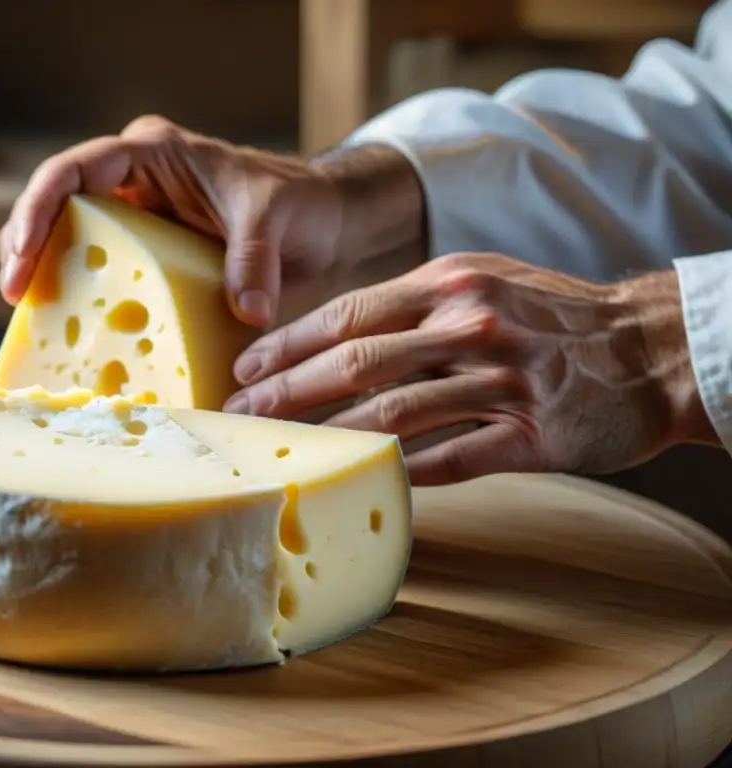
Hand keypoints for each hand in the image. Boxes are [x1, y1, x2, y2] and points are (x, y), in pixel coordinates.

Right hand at [0, 115, 422, 325]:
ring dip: (45, 278)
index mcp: (150, 153)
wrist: (323, 224)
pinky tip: (76, 339)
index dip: (37, 211)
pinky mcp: (147, 261)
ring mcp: (136, 223)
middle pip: (53, 207)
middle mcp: (132, 184)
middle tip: (15, 296)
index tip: (22, 259)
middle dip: (25, 247)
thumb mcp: (276, 219)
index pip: (71, 170)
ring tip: (30, 321)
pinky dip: (86, 304)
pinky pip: (104, 278)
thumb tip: (246, 312)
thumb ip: (254, 259)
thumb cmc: (298, 203)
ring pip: (68, 243)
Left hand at [224, 252, 716, 484]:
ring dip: (328, 436)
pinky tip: (361, 480)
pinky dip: (402, 472)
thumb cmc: (553, 317)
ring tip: (282, 454)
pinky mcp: (534, 434)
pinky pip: (452, 459)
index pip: (348, 313)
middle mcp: (470, 324)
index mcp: (450, 284)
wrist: (651, 348)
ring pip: (394, 413)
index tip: (244, 367)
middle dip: (286, 392)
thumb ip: (415, 307)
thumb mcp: (484, 283)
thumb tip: (338, 338)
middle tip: (238, 416)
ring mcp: (503, 379)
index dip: (288, 343)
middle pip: (356, 362)